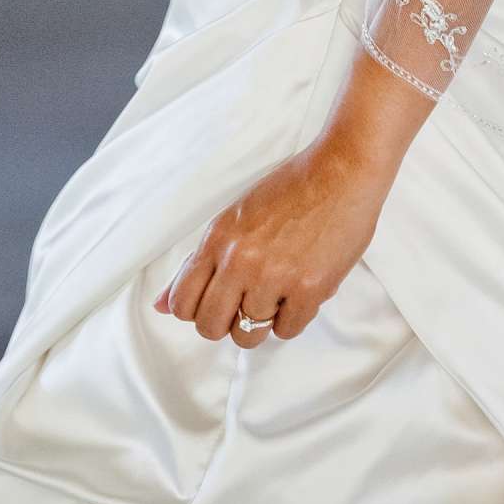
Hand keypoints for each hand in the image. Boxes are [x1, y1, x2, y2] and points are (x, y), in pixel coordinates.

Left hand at [152, 136, 391, 348]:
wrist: (342, 170)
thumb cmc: (292, 188)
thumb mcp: (235, 218)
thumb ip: (199, 263)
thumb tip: (160, 306)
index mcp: (218, 240)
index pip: (182, 303)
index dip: (196, 310)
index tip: (215, 301)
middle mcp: (239, 261)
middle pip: (210, 326)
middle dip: (225, 322)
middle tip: (245, 303)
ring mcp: (274, 277)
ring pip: (248, 334)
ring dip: (260, 322)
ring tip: (275, 295)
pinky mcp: (309, 289)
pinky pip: (286, 331)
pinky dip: (291, 318)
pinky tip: (299, 291)